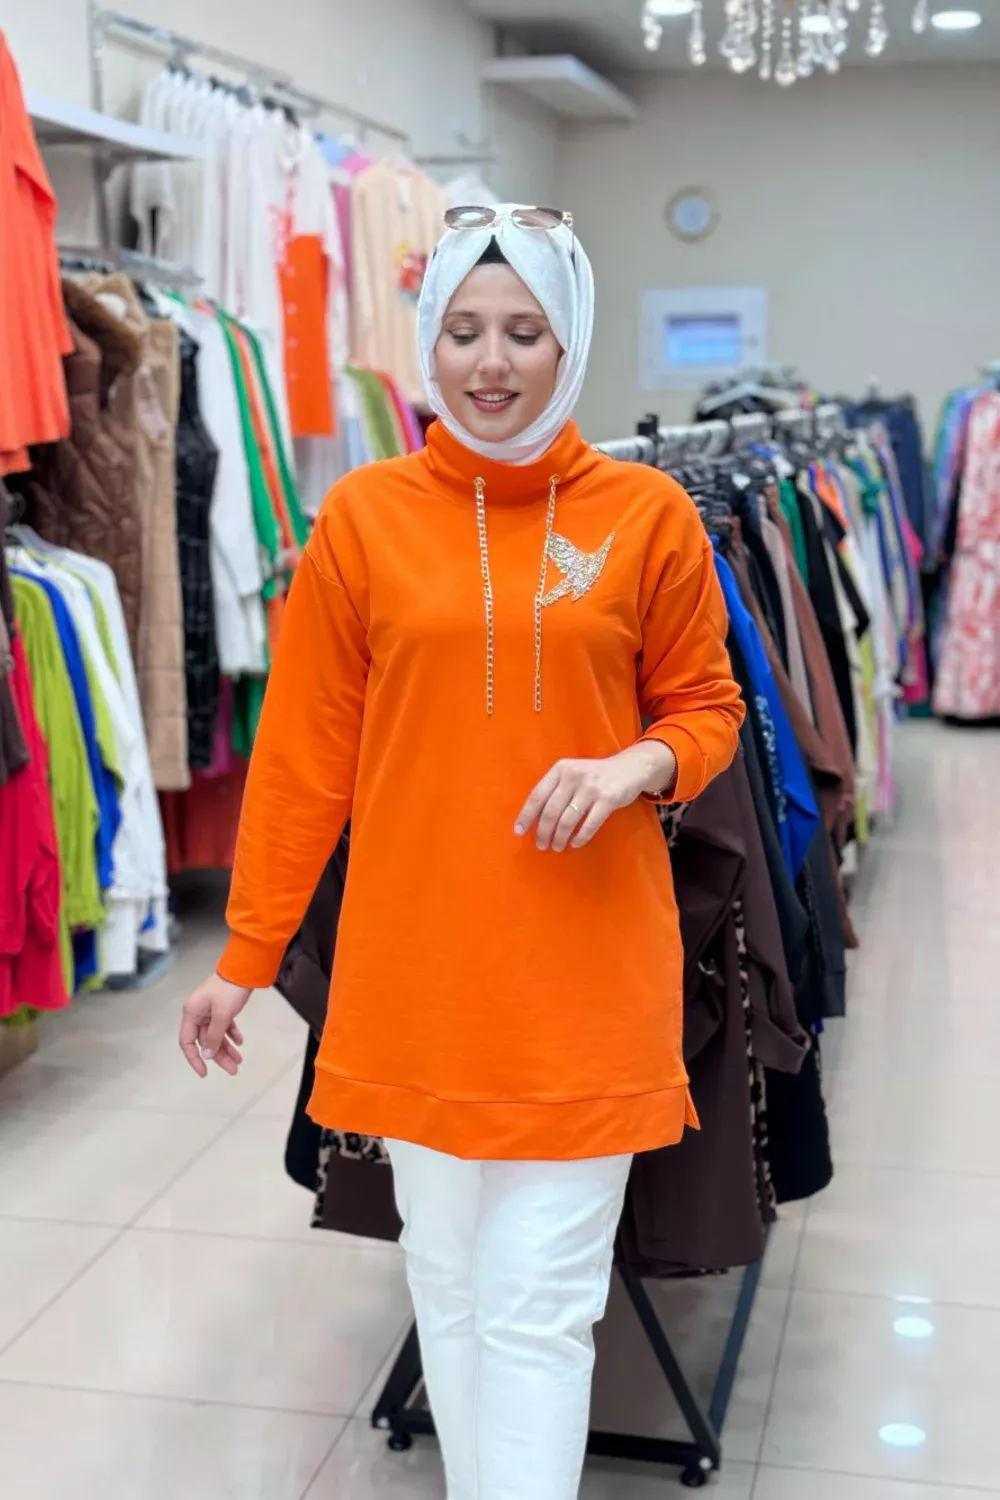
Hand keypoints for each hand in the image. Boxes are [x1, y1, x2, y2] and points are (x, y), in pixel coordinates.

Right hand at [179, 974, 251, 1077]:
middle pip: (205, 1041)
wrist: (244, 969)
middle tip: (233, 1070)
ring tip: (239, 1061)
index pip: (188, 1042)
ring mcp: (210, 1010)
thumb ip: (213, 1036)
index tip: (204, 1072)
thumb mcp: (222, 1015)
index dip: (194, 1059)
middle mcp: (198, 1013)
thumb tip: (207, 1054)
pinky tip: (240, 1042)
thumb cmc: (229, 990)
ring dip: (227, 1047)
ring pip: (216, 1035)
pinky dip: (231, 1034)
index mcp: (192, 1013)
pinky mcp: (221, 1007)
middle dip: (219, 1056)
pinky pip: (224, 1026)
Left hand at [515, 742, 677, 852]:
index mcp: (560, 769)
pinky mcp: (608, 799)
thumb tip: (534, 819)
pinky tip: (575, 843)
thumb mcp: (572, 774)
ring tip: (557, 846)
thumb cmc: (594, 776)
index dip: (526, 816)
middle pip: (551, 811)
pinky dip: (580, 837)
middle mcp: (573, 776)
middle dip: (543, 832)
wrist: (629, 768)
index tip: (519, 832)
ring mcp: (591, 787)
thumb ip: (555, 790)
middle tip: (542, 845)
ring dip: (559, 837)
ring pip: (568, 820)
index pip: (537, 795)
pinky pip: (589, 824)